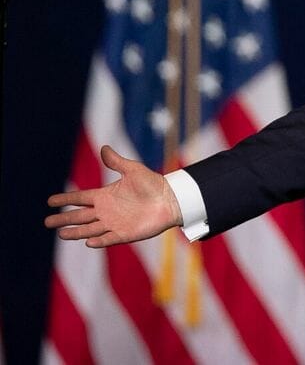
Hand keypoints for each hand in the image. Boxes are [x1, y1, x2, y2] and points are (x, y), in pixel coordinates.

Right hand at [45, 146, 182, 247]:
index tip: (50, 201)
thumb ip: (117, 162)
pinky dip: (98, 241)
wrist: (171, 199)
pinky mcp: (125, 234)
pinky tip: (87, 241)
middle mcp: (106, 211)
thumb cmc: (153, 184)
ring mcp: (114, 223)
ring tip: (61, 233)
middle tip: (47, 222)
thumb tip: (104, 148)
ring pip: (89, 229)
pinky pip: (108, 239)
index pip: (80, 198)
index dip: (65, 199)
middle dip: (63, 219)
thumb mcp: (133, 170)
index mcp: (105, 196)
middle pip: (79, 216)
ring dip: (75, 232)